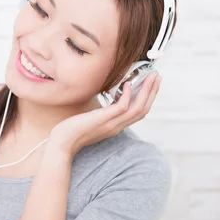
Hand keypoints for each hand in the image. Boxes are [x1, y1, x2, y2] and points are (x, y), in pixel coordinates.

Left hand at [47, 73, 161, 156]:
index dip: (147, 99)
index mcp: (116, 126)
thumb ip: (102, 113)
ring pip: (137, 108)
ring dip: (146, 91)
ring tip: (150, 77)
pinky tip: (128, 84)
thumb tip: (106, 100)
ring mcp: (112, 124)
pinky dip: (128, 95)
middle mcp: (117, 126)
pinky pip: (122, 107)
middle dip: (152, 92)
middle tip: (156, 76)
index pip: (138, 113)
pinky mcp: (104, 120)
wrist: (62, 142)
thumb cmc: (73, 130)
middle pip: (143, 110)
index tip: (151, 84)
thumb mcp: (93, 119)